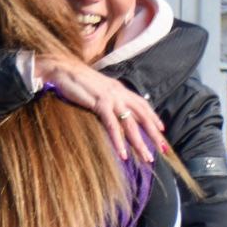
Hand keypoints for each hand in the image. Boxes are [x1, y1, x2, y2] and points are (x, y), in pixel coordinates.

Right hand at [35, 54, 163, 163]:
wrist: (62, 69)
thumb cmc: (75, 80)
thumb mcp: (97, 88)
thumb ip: (107, 96)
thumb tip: (111, 107)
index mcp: (119, 89)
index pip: (142, 104)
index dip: (153, 117)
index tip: (161, 130)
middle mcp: (119, 93)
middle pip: (142, 115)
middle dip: (154, 134)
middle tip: (163, 149)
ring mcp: (111, 98)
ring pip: (131, 124)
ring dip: (139, 143)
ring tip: (146, 158)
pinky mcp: (100, 104)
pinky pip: (112, 126)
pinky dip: (118, 141)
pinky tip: (122, 154)